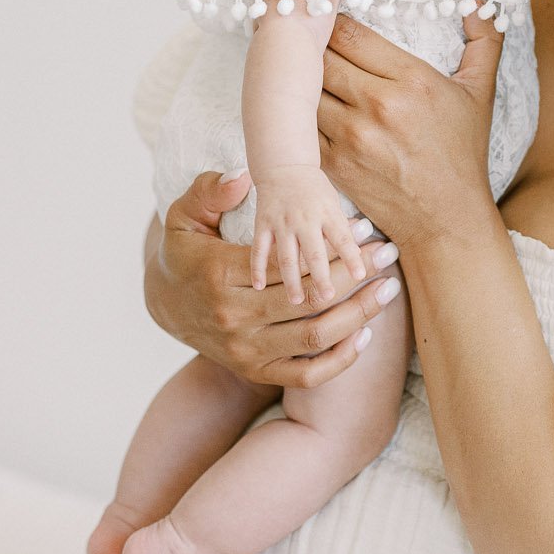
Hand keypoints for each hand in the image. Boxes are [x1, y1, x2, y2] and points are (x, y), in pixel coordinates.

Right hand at [145, 170, 403, 386]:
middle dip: (356, 276)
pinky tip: (365, 334)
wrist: (165, 304)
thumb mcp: (185, 215)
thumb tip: (242, 179)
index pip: (290, 263)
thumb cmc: (185, 252)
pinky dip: (339, 360)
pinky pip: (305, 375)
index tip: (367, 226)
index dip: (332, 246)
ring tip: (389, 289)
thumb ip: (211, 192)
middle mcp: (234, 318)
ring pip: (314, 337)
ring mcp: (244, 350)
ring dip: (358, 314)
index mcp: (220, 275)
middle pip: (309, 300)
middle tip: (389, 254)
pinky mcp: (254, 371)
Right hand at [249, 164, 368, 303]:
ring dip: (291, 280)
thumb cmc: (315, 189)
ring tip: (296, 301)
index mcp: (327, 213)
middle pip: (313, 252)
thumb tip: (362, 253)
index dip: (352, 256)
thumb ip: (343, 229)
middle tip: (327, 297)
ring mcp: (282, 223)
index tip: (361, 276)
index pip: (342, 238)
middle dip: (320, 276)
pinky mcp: (262, 224)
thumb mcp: (334, 203)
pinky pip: (258, 249)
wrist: (284, 165)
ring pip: (286, 256)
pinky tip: (259, 287)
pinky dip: (257, 268)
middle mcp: (304, 219)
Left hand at [317, 8, 504, 255]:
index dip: (330, 21)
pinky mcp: (332, 164)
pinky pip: (299, 126)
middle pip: (320, 57)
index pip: (351, 34)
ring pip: (303, 90)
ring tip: (291, 68)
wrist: (447, 220)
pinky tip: (294, 104)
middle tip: (300, 36)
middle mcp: (379, 106)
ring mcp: (351, 137)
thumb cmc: (463, 153)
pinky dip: (293, 113)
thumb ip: (484, 39)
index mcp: (412, 81)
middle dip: (308, 45)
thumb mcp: (481, 92)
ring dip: (297, 78)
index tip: (324, 16)